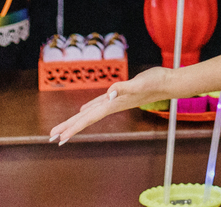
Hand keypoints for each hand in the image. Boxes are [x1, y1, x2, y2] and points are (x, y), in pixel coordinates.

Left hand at [49, 66, 174, 144]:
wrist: (169, 82)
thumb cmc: (156, 82)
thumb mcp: (139, 83)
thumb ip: (124, 88)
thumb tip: (110, 94)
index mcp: (112, 105)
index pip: (88, 118)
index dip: (73, 127)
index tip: (58, 138)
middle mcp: (111, 105)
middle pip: (85, 119)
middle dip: (68, 128)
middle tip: (51, 138)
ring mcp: (114, 101)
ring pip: (90, 113)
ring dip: (76, 121)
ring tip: (63, 129)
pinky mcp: (118, 94)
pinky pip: (98, 104)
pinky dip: (89, 108)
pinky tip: (84, 110)